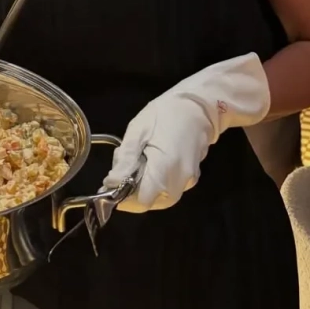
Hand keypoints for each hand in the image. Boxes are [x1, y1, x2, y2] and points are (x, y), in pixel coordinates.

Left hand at [105, 52, 270, 211]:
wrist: (198, 106)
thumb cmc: (164, 114)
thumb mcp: (137, 131)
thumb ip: (125, 160)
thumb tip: (111, 183)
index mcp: (165, 169)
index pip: (142, 201)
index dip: (124, 198)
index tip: (112, 184)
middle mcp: (179, 181)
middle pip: (151, 203)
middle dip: (132, 193)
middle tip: (123, 171)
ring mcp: (189, 181)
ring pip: (160, 199)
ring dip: (144, 189)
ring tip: (138, 164)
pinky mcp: (192, 178)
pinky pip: (170, 190)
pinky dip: (156, 184)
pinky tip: (151, 164)